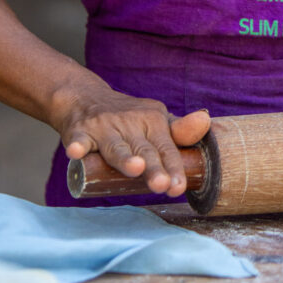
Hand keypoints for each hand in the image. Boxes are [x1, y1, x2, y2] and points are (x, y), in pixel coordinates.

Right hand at [53, 80, 210, 195]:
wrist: (84, 96)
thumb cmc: (127, 118)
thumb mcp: (155, 121)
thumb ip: (179, 131)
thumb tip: (205, 121)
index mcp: (153, 121)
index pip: (167, 148)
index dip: (174, 168)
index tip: (179, 187)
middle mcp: (130, 123)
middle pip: (144, 150)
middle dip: (153, 168)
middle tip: (162, 184)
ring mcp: (104, 127)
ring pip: (116, 146)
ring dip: (124, 158)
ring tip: (136, 168)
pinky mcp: (79, 131)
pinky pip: (78, 140)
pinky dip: (77, 145)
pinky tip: (76, 151)